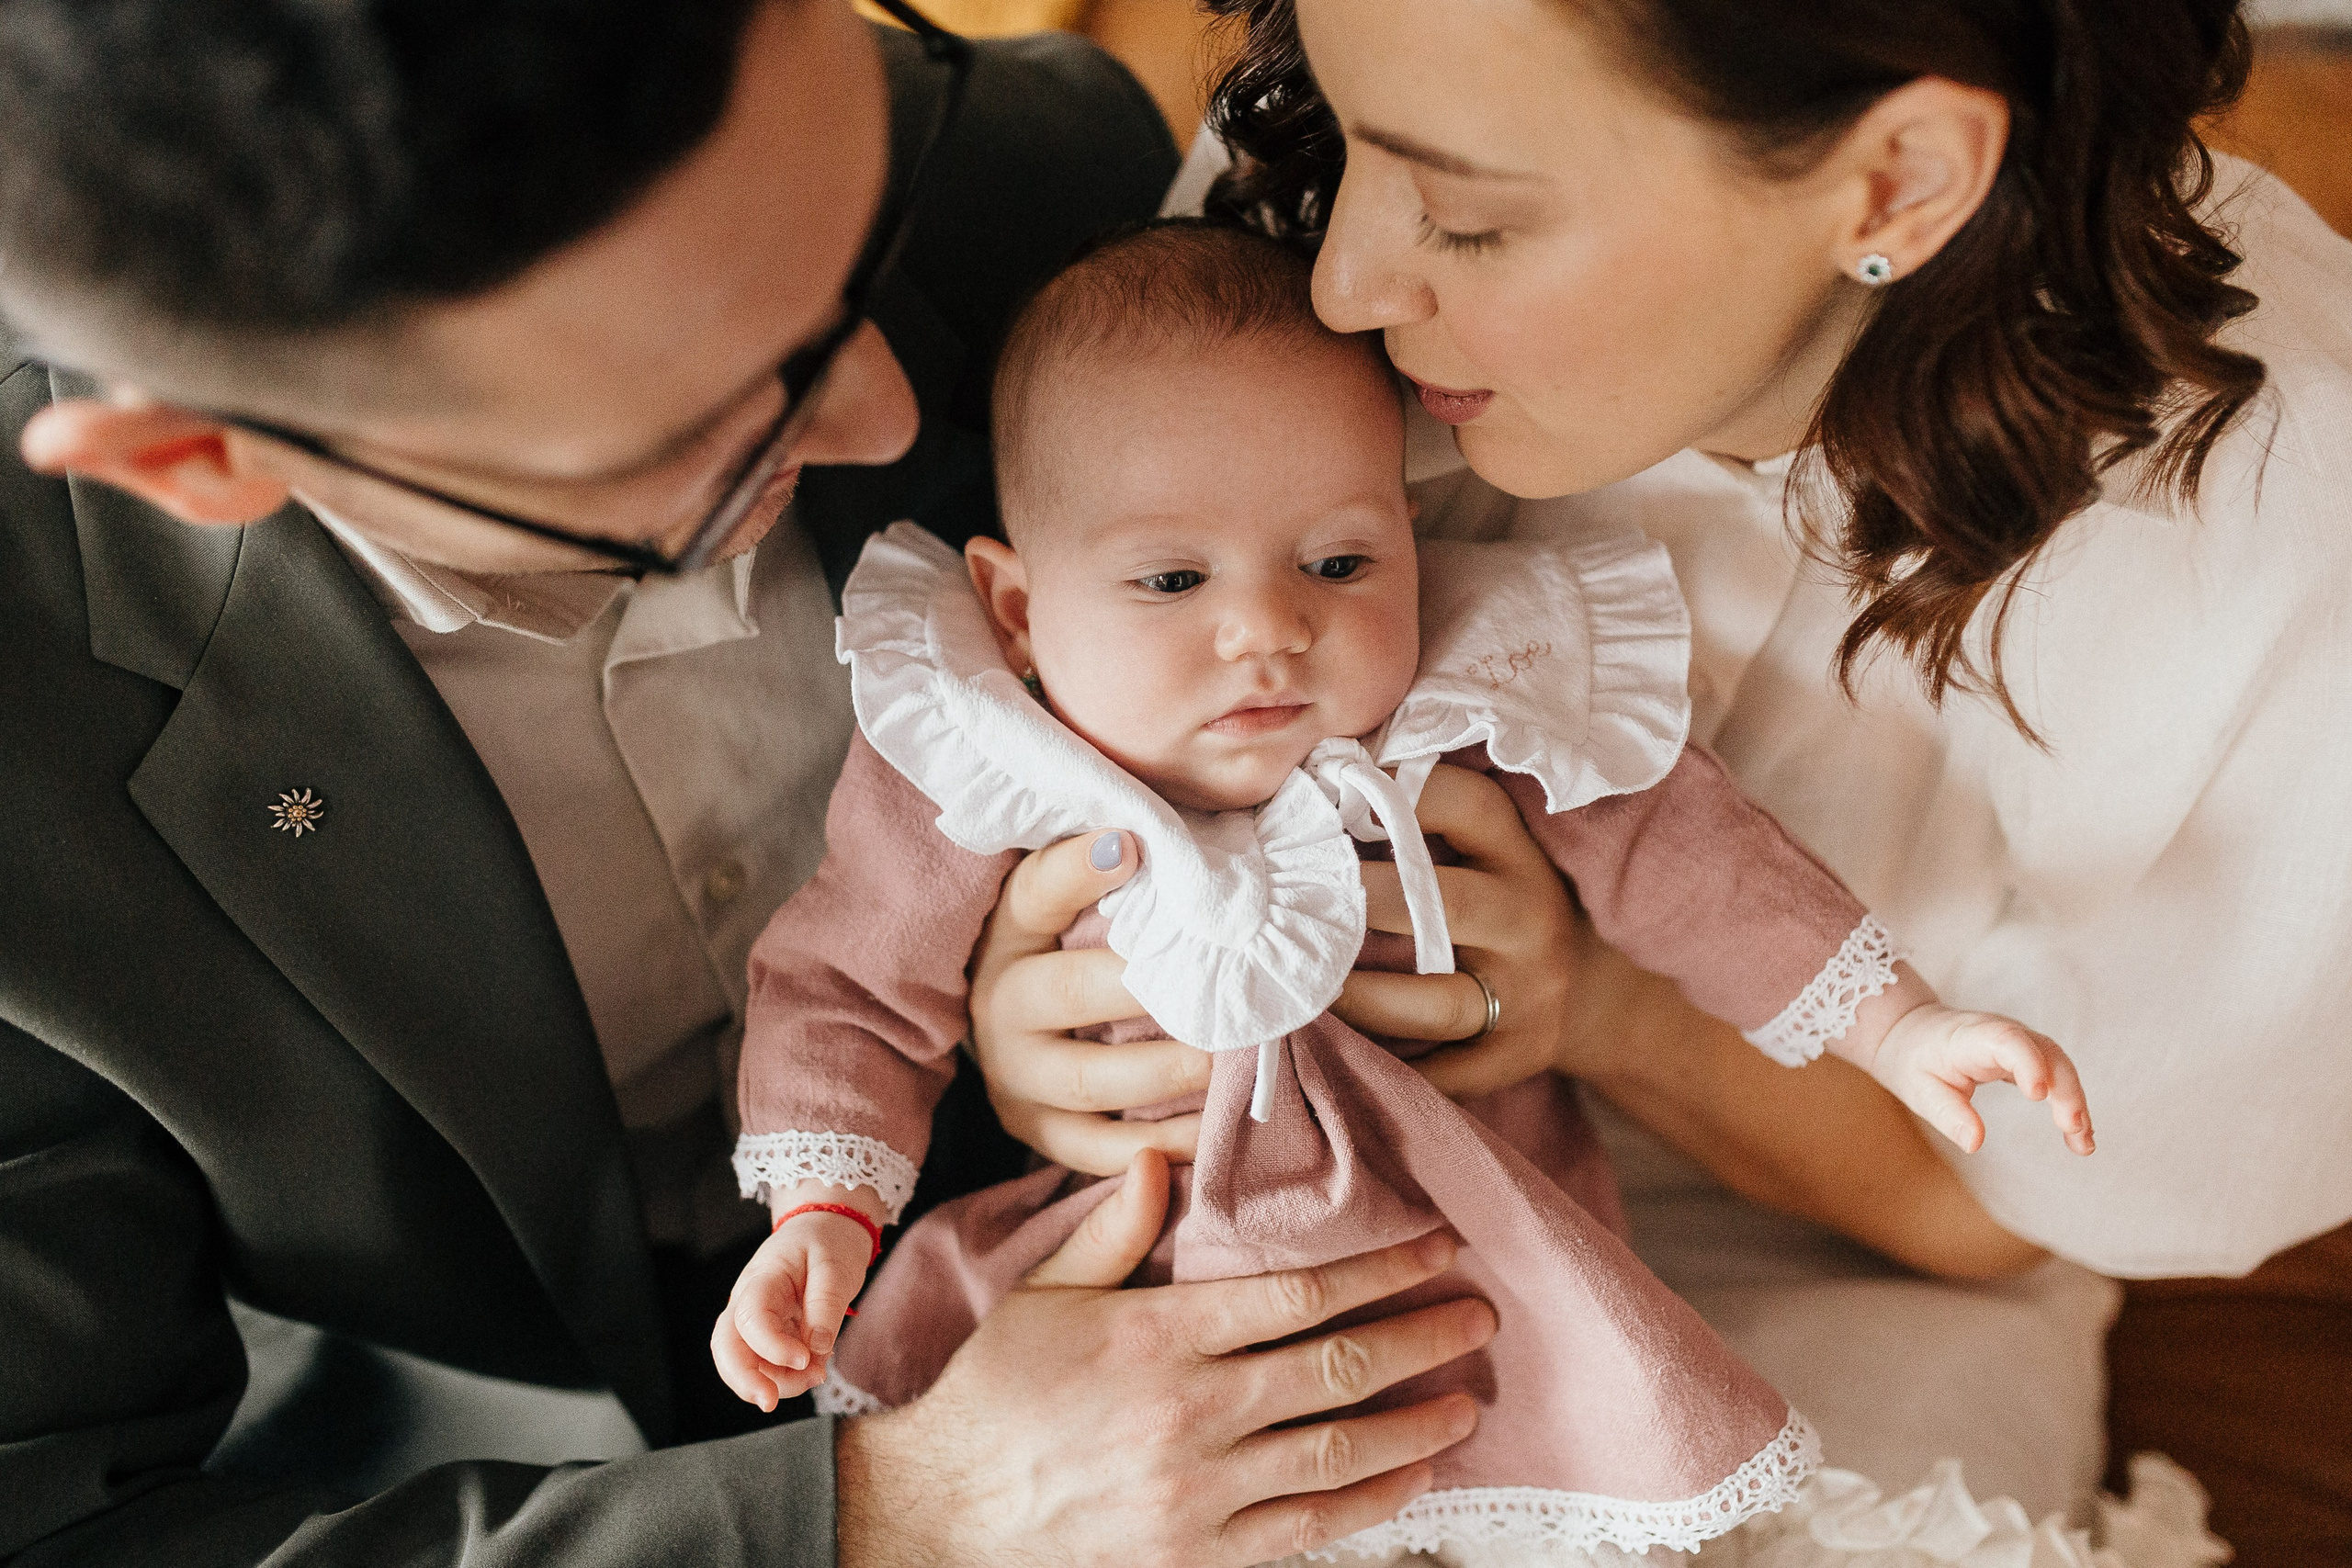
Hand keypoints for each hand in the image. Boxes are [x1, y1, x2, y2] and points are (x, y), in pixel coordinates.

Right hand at [711, 1185, 883, 1411]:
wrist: (824, 1227)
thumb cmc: (828, 1242)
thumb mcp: (836, 1267)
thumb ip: (826, 1307)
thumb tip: (816, 1350)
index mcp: (763, 1278)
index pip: (750, 1317)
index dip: (771, 1346)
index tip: (805, 1359)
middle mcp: (747, 1300)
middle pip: (726, 1346)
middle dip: (743, 1380)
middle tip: (770, 1403)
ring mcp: (751, 1319)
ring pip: (743, 1362)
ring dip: (774, 1382)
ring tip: (816, 1376)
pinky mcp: (764, 1334)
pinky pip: (763, 1364)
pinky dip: (784, 1377)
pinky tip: (812, 1370)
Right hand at [836, 1150, 1493, 1567]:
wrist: (944, 1512)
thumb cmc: (996, 1395)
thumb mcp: (1043, 1296)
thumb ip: (1112, 1233)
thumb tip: (1158, 1161)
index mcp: (1157, 1337)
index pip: (1297, 1293)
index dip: (1378, 1269)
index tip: (1435, 1247)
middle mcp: (1190, 1413)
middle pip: (1336, 1368)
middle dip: (1420, 1337)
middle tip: (1478, 1316)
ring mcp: (1200, 1492)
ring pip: (1336, 1451)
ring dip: (1415, 1421)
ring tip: (1467, 1397)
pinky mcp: (1200, 1555)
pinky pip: (1307, 1528)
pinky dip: (1370, 1502)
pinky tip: (1415, 1475)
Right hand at [967, 829, 1214, 1174]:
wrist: (1015, 1025)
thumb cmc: (1073, 942)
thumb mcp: (1075, 895)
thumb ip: (1119, 862)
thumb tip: (1168, 830)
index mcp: (1010, 930)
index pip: (1036, 890)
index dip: (1079, 868)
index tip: (1133, 845)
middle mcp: (1001, 1003)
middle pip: (1071, 993)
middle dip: (1147, 990)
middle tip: (1218, 985)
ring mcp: (1016, 1076)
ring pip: (1089, 1080)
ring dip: (1165, 1072)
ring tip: (1228, 1059)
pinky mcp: (1038, 1132)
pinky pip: (1099, 1150)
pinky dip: (1159, 1145)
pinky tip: (1214, 1129)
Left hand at [1333, 765, 1579, 1099]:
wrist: (1591, 991)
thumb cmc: (1502, 903)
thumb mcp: (1486, 852)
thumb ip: (1420, 823)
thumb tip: (1307, 786)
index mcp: (1517, 852)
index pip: (1464, 804)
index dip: (1394, 793)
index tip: (1326, 795)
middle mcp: (1530, 918)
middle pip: (1443, 904)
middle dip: (1361, 899)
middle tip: (1288, 896)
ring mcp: (1529, 994)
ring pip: (1433, 1004)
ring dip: (1358, 998)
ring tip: (1300, 985)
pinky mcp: (1519, 1056)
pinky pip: (1444, 1074)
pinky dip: (1387, 1070)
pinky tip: (1333, 1054)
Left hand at [1870, 1002, 2095, 1156]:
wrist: (1915, 1034)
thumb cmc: (1917, 1062)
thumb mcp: (1920, 1091)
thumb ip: (1947, 1115)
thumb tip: (1975, 1144)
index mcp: (1970, 1038)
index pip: (2006, 1040)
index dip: (2027, 1062)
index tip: (2038, 1095)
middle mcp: (2002, 1033)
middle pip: (2046, 1052)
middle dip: (2065, 1089)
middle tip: (2074, 1129)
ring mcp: (2020, 1041)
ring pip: (2059, 1064)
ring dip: (2076, 1101)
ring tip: (2084, 1144)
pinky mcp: (2028, 1054)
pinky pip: (2058, 1074)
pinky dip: (2071, 1102)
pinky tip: (2081, 1136)